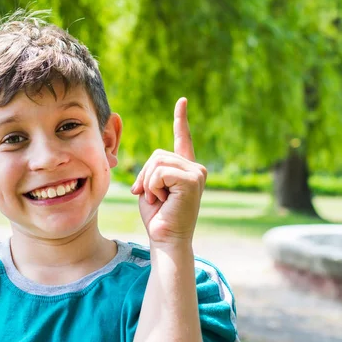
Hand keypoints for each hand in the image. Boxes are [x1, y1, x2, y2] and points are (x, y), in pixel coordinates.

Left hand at [130, 98, 206, 246]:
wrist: (165, 240)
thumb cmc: (157, 218)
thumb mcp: (150, 188)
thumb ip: (151, 171)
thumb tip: (151, 165)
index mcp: (185, 169)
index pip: (182, 139)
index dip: (181, 119)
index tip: (182, 101)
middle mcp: (195, 168)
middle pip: (157, 155)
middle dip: (145, 176)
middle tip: (151, 197)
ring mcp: (196, 173)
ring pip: (157, 163)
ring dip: (149, 184)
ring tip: (159, 200)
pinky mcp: (192, 180)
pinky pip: (160, 172)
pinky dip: (153, 187)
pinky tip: (162, 200)